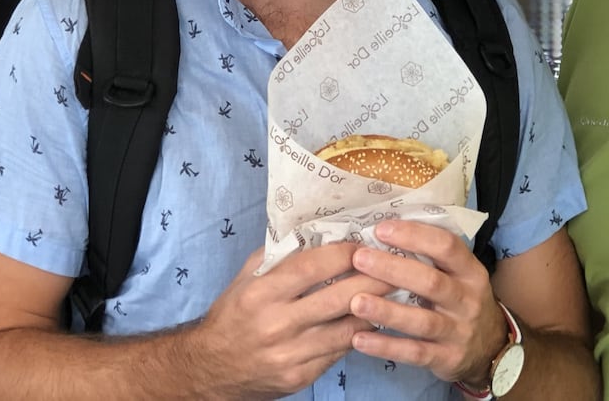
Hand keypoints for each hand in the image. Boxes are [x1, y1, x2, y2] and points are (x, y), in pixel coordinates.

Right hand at [195, 243, 392, 396]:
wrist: (211, 368)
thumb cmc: (232, 315)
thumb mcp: (246, 277)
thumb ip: (279, 255)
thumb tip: (319, 232)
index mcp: (261, 293)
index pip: (313, 267)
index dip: (344, 253)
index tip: (365, 243)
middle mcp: (276, 324)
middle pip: (338, 298)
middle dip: (373, 279)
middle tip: (397, 265)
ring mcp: (290, 354)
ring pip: (346, 329)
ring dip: (375, 309)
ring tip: (395, 292)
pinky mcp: (300, 377)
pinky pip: (339, 352)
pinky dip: (358, 334)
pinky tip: (373, 320)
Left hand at [347, 220, 504, 386]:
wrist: (491, 347)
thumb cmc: (461, 299)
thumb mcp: (459, 274)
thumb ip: (430, 256)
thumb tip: (383, 230)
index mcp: (470, 271)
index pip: (447, 246)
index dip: (414, 236)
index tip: (381, 229)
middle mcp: (468, 300)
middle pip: (431, 282)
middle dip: (393, 269)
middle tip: (359, 258)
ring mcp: (458, 332)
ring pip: (422, 321)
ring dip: (387, 311)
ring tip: (355, 301)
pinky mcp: (447, 359)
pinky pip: (415, 353)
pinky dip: (386, 347)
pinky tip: (359, 339)